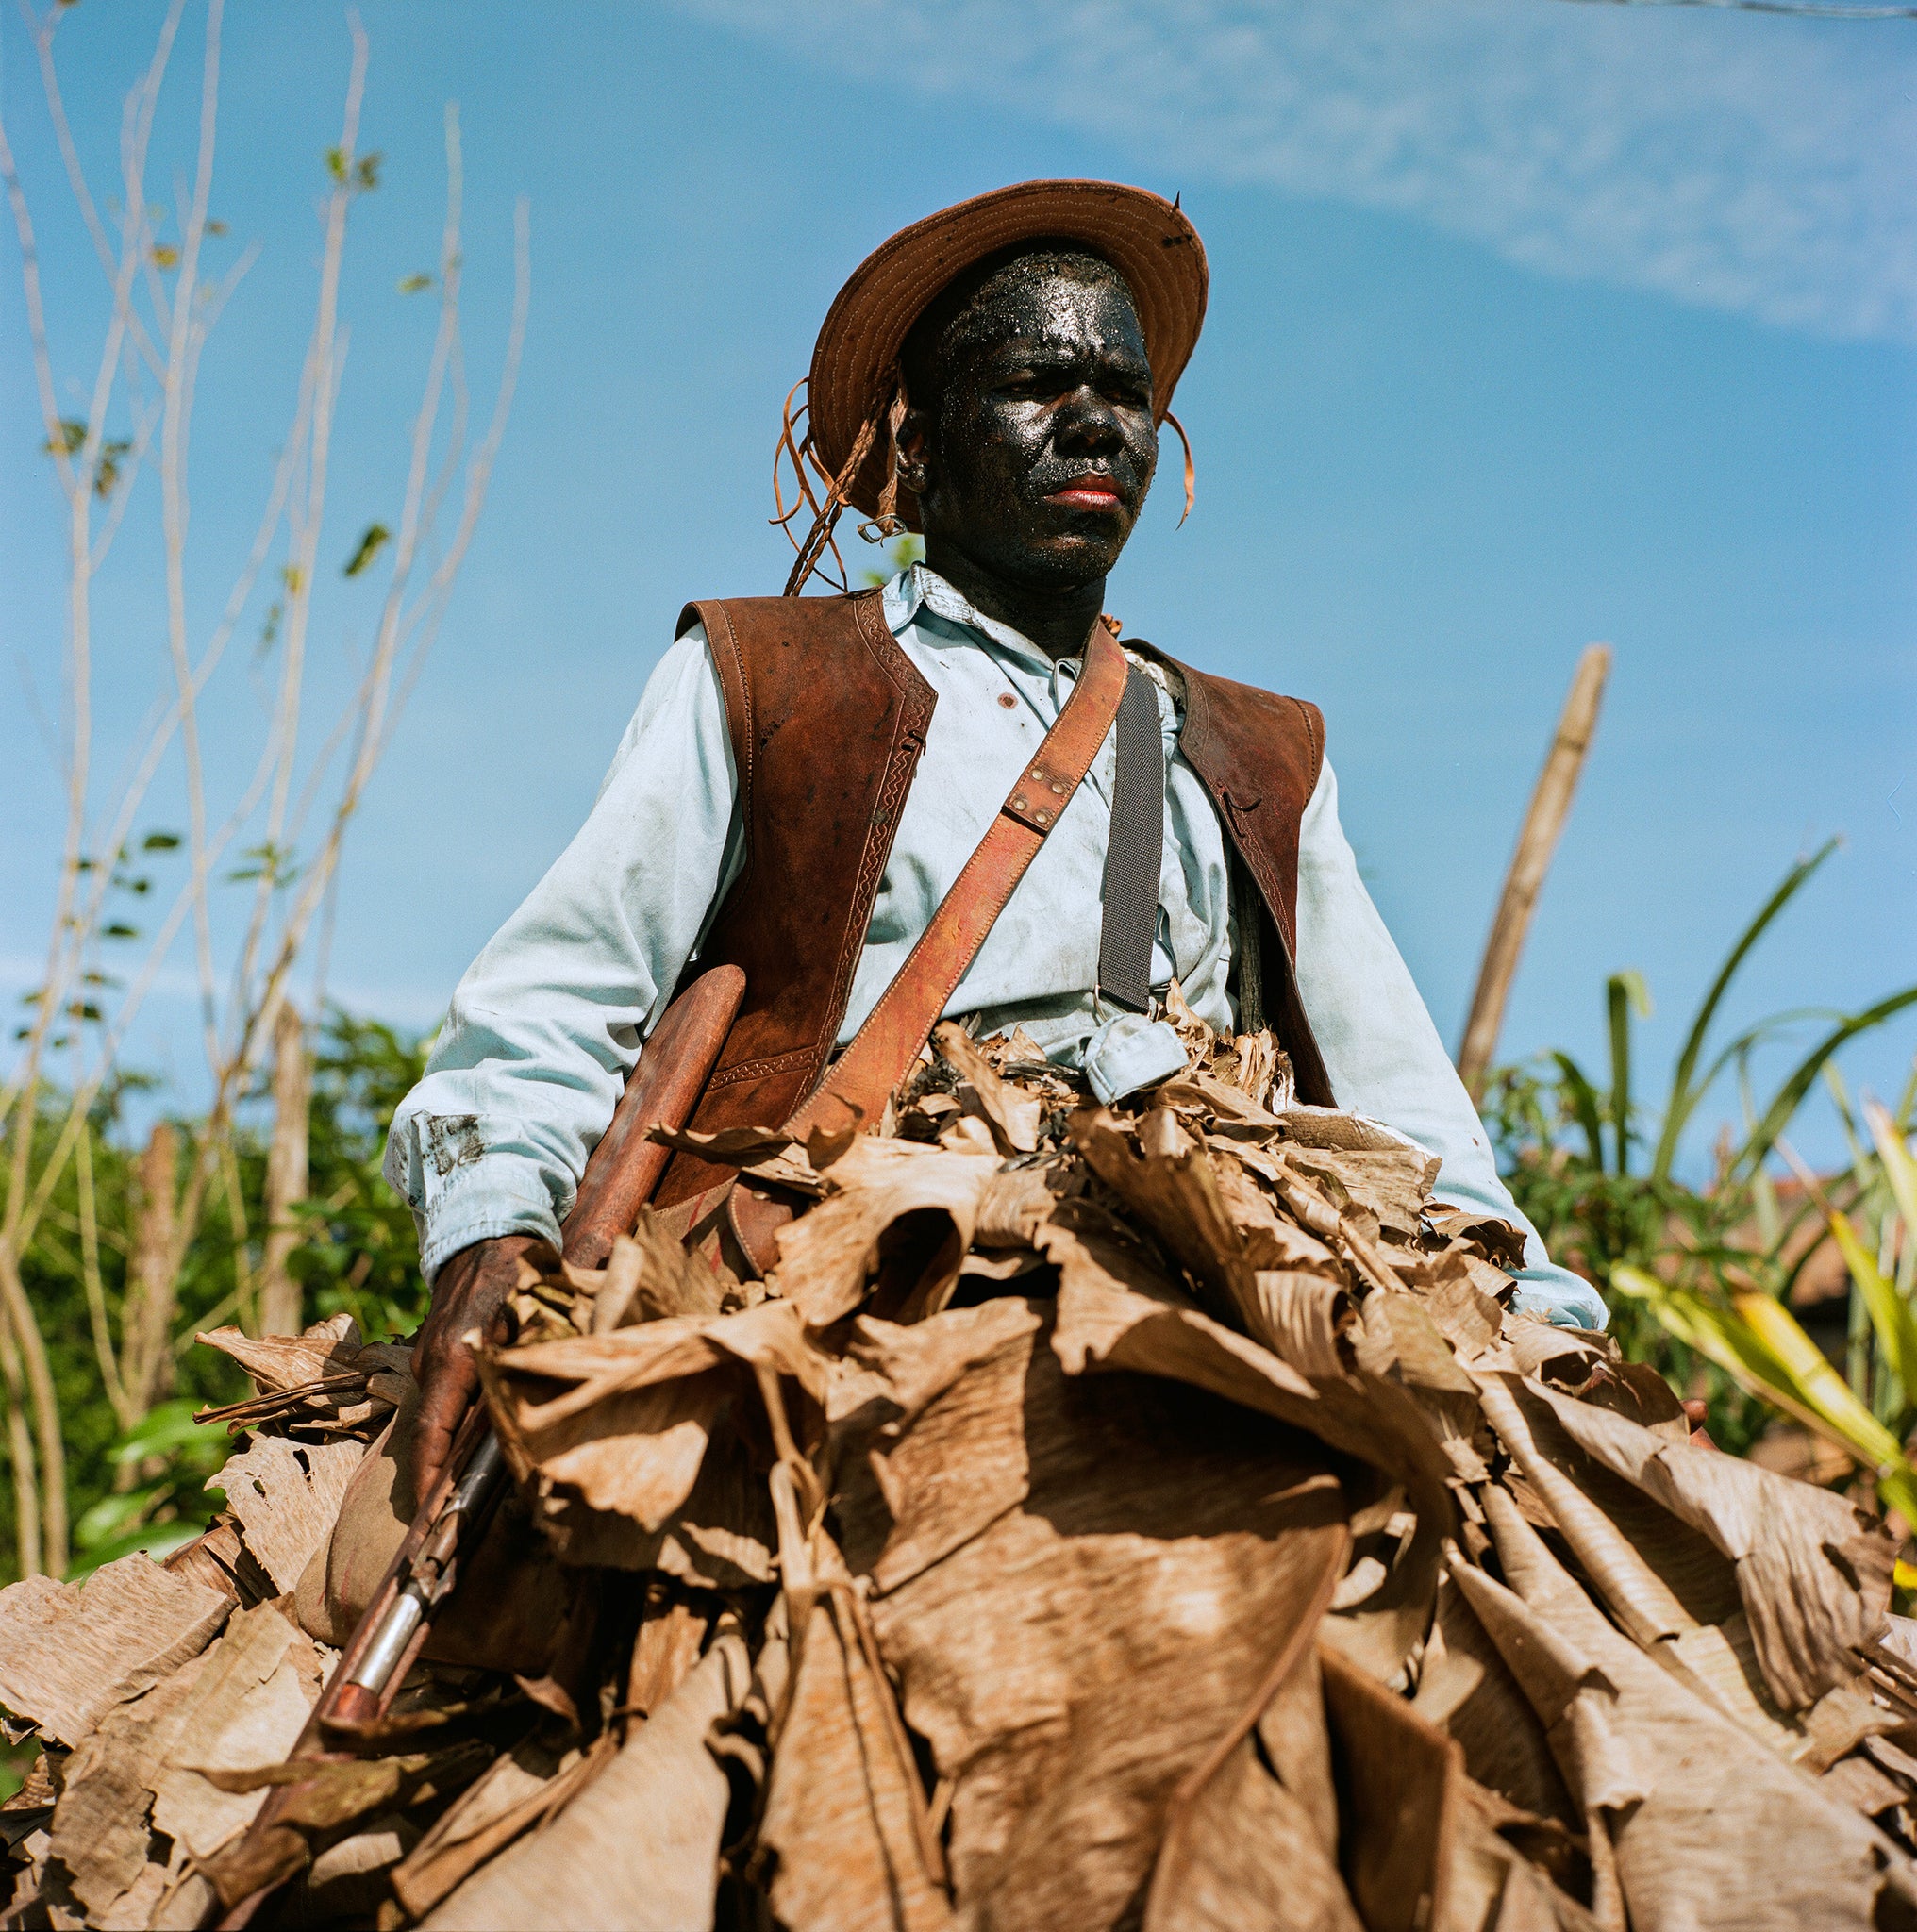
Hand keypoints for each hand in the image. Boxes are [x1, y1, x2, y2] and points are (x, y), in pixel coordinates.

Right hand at [410, 1233, 548, 1504]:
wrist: (486, 1228)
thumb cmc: (518, 1272)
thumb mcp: (531, 1318)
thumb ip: (524, 1366)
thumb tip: (523, 1415)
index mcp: (453, 1361)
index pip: (432, 1432)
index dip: (431, 1476)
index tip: (430, 1514)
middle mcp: (431, 1363)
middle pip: (430, 1432)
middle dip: (437, 1478)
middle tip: (448, 1525)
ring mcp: (428, 1357)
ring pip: (437, 1415)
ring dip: (447, 1452)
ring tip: (458, 1499)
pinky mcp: (435, 1351)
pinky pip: (442, 1397)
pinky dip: (452, 1424)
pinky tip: (471, 1447)